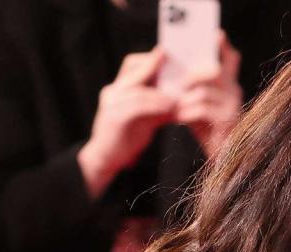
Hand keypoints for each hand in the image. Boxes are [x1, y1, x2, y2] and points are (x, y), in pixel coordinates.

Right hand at [78, 48, 176, 198]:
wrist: (107, 159)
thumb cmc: (128, 137)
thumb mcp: (147, 118)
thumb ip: (160, 106)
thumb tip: (183, 99)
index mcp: (119, 89)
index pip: (132, 65)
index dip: (150, 59)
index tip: (169, 53)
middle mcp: (113, 91)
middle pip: (134, 70)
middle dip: (154, 64)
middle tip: (173, 58)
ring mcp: (111, 103)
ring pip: (138, 89)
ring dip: (160, 91)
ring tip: (179, 93)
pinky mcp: (114, 118)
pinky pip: (137, 106)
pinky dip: (155, 105)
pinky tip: (170, 107)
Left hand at [176, 32, 242, 158]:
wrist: (222, 160)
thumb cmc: (209, 132)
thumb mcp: (200, 105)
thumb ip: (194, 89)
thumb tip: (176, 76)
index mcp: (229, 86)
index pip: (230, 60)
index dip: (222, 47)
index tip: (216, 36)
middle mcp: (235, 93)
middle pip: (213, 70)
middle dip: (192, 76)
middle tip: (178, 86)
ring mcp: (233, 107)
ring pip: (202, 92)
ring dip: (184, 100)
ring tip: (174, 110)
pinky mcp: (228, 121)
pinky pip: (201, 109)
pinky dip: (185, 113)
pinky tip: (179, 120)